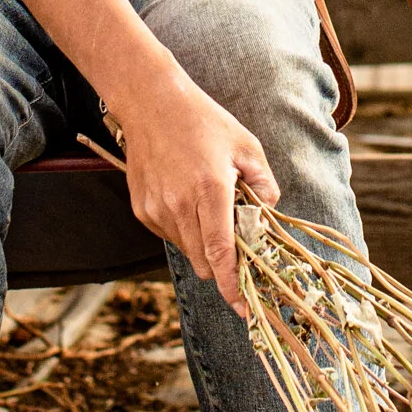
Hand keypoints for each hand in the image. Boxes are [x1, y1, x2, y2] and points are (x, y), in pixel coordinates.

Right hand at [110, 76, 276, 309]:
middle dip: (223, 265)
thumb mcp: (246, 146)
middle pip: (204, 261)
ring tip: (210, 208)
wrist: (152, 103)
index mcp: (210, 190)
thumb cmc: (204, 121)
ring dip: (204, 245)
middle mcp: (179, 205)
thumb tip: (268, 213)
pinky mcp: (142, 209)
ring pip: (187, 250)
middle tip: (238, 245)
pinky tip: (188, 201)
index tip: (244, 307)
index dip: (233, 285)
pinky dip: (185, 230)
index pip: (222, 252)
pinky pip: (170, 235)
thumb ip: (264, 184)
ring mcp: (156, 209)